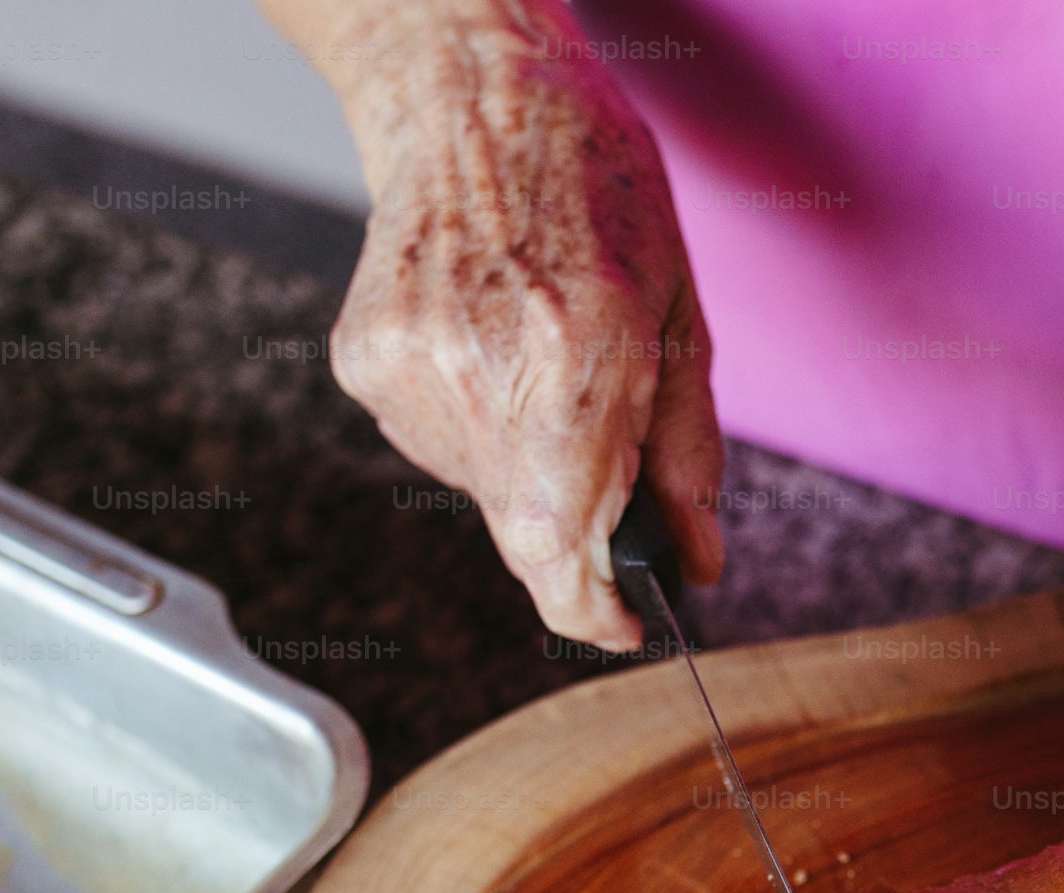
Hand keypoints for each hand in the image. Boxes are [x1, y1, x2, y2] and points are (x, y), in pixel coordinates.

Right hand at [326, 17, 721, 646]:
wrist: (475, 98)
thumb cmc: (597, 191)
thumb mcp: (683, 322)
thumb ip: (688, 457)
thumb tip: (697, 562)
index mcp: (578, 360)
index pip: (561, 553)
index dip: (593, 612)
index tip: (624, 624)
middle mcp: (483, 373)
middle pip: (527, 532)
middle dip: (576, 520)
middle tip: (601, 441)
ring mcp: (411, 371)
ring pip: (484, 492)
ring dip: (526, 463)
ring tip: (540, 358)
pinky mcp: (365, 364)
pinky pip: (435, 445)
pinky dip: (476, 422)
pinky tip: (488, 344)